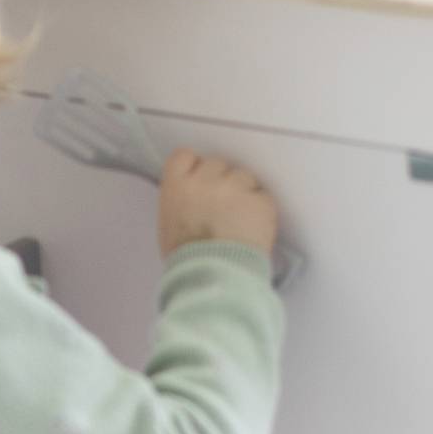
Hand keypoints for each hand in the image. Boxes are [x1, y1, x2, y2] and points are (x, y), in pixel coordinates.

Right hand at [157, 149, 279, 266]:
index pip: (185, 156)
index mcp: (177, 185)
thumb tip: (194, 198)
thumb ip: (181, 201)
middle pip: (217, 164)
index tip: (200, 183)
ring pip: (244, 177)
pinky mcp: (260, 200)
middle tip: (223, 209)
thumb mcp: (169, 225)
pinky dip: (261, 211)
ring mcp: (235, 187)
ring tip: (240, 222)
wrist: (213, 277)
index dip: (194, 168)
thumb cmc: (185, 260)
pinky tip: (253, 230)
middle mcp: (205, 179)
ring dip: (244, 193)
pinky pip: (263, 197)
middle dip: (222, 182)